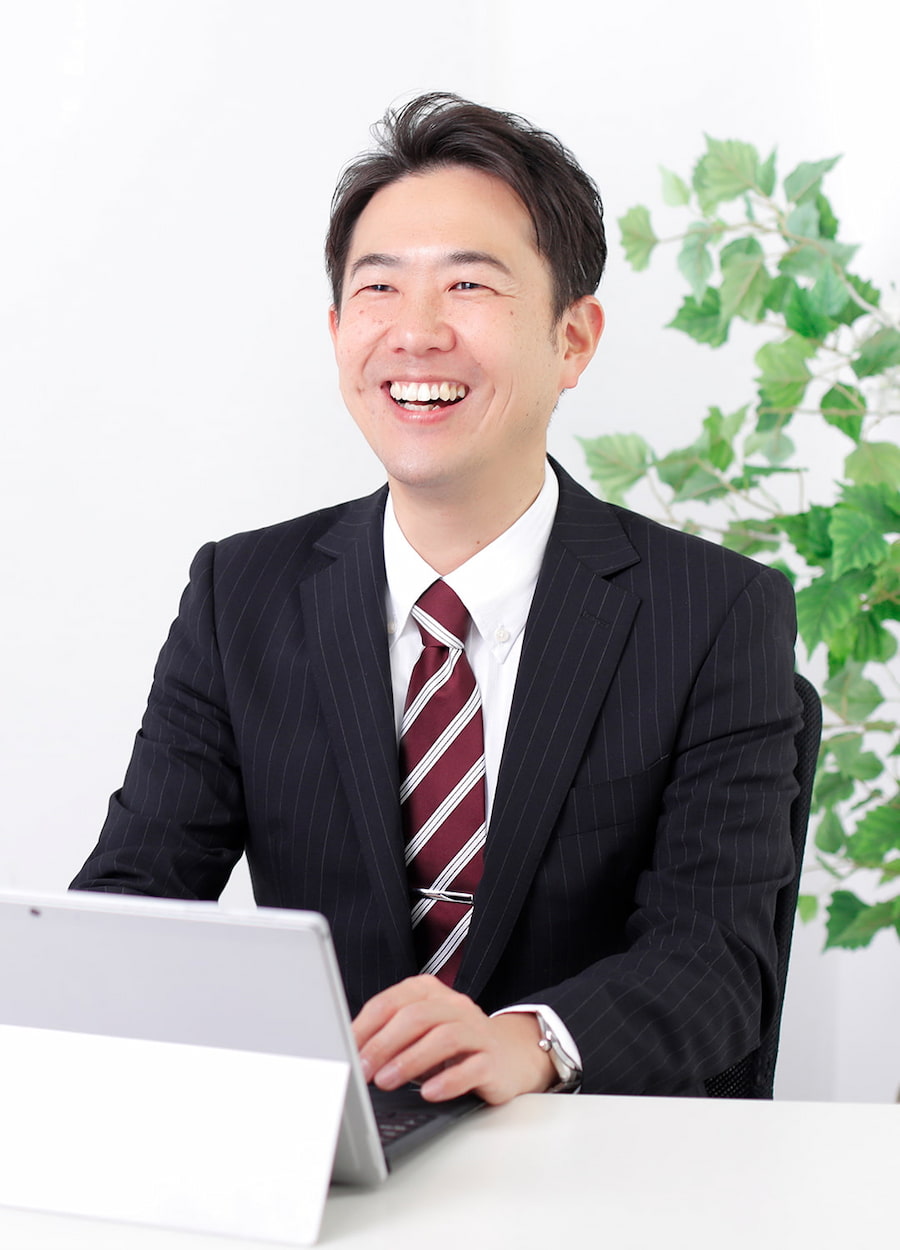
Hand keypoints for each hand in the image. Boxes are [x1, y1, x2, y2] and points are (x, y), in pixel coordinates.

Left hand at [351, 975, 555, 1105]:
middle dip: (383, 1045)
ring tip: (386, 1082)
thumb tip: (348, 1054)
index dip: (365, 1026)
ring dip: (410, 1061)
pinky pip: (473, 1067)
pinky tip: (429, 1093)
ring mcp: (477, 1032)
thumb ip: (388, 1037)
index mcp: (429, 993)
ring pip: (444, 1038)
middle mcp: (455, 1006)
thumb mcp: (418, 1035)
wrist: (510, 1054)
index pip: (392, 1002)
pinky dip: (449, 1080)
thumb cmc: (452, 1047)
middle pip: (416, 1017)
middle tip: (363, 1071)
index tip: (345, 1049)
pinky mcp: (494, 1061)